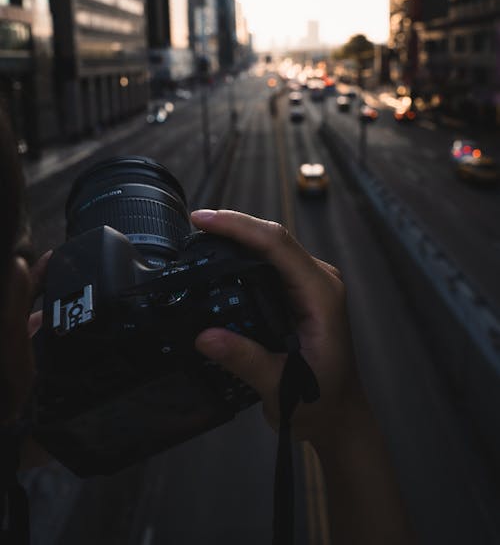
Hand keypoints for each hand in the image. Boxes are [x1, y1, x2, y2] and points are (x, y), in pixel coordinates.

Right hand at [191, 211, 416, 543]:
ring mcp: (307, 283)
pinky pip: (267, 263)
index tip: (203, 220)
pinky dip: (240, 256)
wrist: (338, 414)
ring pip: (269, 246)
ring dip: (236, 237)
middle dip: (233, 226)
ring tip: (199, 237)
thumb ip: (247, 360)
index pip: (278, 245)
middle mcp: (317, 280)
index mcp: (321, 294)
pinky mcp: (296, 292)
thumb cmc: (321, 401)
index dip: (239, 226)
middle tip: (193, 225)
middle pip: (272, 237)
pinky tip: (216, 259)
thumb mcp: (284, 386)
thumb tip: (204, 336)